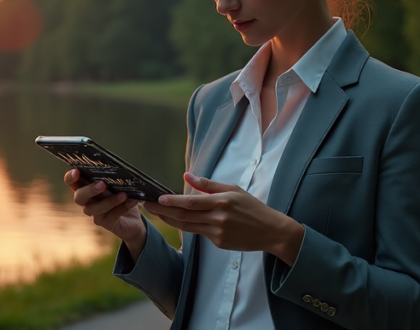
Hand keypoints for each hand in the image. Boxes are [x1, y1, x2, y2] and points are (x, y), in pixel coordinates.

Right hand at [64, 169, 145, 250]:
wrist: (133, 219)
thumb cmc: (121, 196)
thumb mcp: (117, 185)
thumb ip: (112, 180)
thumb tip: (115, 172)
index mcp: (85, 187)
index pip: (71, 182)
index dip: (71, 177)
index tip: (77, 171)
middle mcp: (86, 201)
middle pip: (79, 197)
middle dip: (89, 190)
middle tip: (102, 184)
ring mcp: (94, 213)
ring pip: (94, 209)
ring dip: (109, 201)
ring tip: (123, 195)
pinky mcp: (104, 223)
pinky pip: (110, 216)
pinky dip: (121, 208)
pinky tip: (131, 202)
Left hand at [142, 173, 303, 265]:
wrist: (271, 231)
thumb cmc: (252, 207)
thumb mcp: (233, 190)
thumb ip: (208, 184)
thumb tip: (186, 176)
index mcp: (222, 202)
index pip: (190, 202)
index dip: (172, 201)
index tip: (157, 199)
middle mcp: (218, 218)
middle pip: (184, 216)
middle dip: (163, 211)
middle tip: (147, 206)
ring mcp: (217, 233)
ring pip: (187, 226)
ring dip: (169, 220)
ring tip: (156, 213)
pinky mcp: (218, 243)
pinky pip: (198, 233)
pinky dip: (186, 226)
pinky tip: (175, 219)